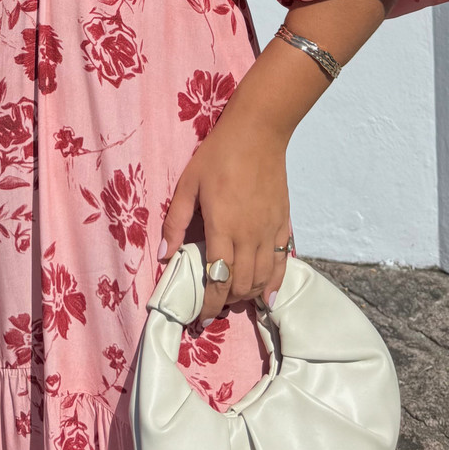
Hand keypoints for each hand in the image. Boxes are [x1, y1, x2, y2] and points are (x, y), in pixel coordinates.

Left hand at [157, 104, 290, 324]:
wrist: (258, 132)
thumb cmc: (217, 156)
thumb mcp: (187, 185)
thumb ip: (175, 223)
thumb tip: (164, 257)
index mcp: (222, 228)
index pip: (216, 279)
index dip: (208, 303)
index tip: (200, 317)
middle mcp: (249, 236)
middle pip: (240, 285)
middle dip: (225, 301)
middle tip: (212, 305)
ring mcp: (270, 232)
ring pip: (262, 279)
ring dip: (247, 295)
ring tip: (232, 298)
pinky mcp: (284, 225)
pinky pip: (282, 263)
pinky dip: (274, 284)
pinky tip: (267, 297)